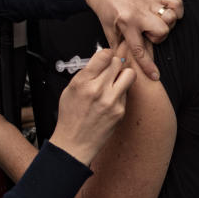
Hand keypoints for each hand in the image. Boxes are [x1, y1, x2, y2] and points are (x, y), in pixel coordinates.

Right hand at [49, 47, 135, 165]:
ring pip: (129, 74)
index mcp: (83, 82)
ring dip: (123, 75)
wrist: (75, 143)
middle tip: (110, 71)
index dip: (106, 54)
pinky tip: (111, 99)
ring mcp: (111, 100)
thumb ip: (85, 74)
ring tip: (115, 82)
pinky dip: (120, 93)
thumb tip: (100, 61)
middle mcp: (98, 89)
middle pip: (117, 62)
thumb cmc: (70, 117)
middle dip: (114, 64)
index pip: (104, 55)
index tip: (106, 57)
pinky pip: (126, 92)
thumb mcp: (69, 90)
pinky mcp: (120, 110)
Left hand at [83, 0, 183, 80]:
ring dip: (166, 24)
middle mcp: (140, 12)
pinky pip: (176, 3)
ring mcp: (150, 2)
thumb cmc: (105, 8)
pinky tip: (168, 14)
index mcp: (127, 23)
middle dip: (158, 37)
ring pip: (170, 17)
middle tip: (148, 33)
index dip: (148, 65)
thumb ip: (116, 46)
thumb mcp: (107, 29)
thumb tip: (122, 62)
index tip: (155, 76)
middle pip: (162, 31)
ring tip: (156, 23)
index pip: (140, 49)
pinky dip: (177, 11)